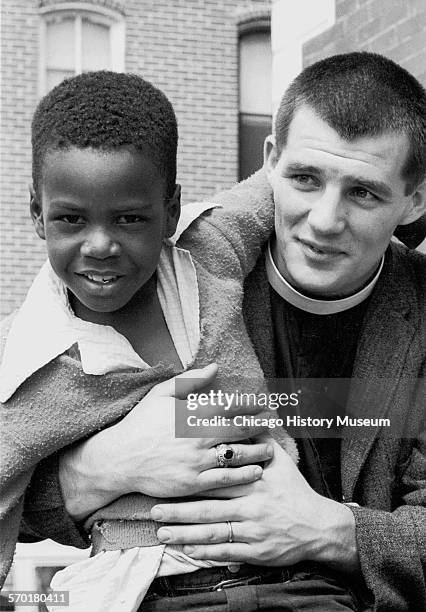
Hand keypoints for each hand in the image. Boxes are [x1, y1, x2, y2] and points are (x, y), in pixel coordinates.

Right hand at [59, 364, 272, 519]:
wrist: (120, 458)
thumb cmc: (141, 423)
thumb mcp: (161, 394)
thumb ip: (189, 381)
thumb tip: (214, 368)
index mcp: (191, 413)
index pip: (230, 405)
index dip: (251, 404)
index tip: (264, 403)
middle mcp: (197, 436)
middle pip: (239, 429)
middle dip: (259, 425)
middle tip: (274, 423)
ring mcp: (196, 461)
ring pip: (236, 455)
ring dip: (257, 451)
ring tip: (270, 449)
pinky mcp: (192, 482)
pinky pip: (225, 479)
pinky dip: (243, 475)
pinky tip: (256, 472)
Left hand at [152, 438, 359, 571]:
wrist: (318, 525)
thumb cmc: (295, 489)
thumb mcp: (281, 461)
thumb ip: (260, 440)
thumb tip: (245, 415)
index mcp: (254, 483)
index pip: (219, 480)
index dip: (193, 480)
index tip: (170, 478)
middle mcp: (252, 507)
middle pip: (209, 509)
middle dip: (180, 510)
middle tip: (154, 509)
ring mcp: (253, 531)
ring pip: (213, 533)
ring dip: (185, 534)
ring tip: (162, 533)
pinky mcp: (256, 552)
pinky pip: (226, 553)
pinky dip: (206, 553)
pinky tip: (188, 551)